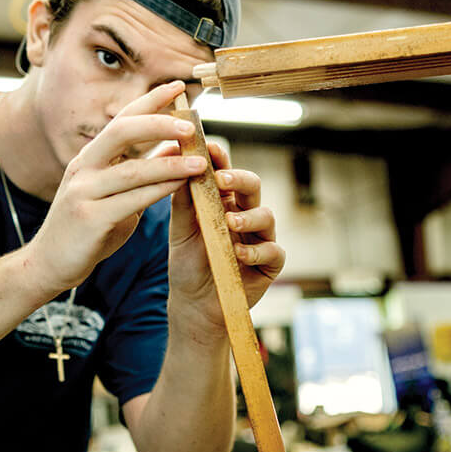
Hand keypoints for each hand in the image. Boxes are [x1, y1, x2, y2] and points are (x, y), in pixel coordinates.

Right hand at [23, 82, 207, 299]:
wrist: (51, 265)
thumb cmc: (88, 230)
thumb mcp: (117, 197)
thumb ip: (142, 174)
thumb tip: (175, 147)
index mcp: (89, 158)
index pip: (122, 119)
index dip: (150, 101)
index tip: (179, 87)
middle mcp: (83, 168)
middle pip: (120, 132)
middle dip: (158, 123)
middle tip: (191, 126)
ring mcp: (83, 193)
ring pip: (131, 170)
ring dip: (169, 164)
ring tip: (200, 162)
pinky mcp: (89, 219)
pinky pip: (131, 201)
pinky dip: (159, 191)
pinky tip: (181, 187)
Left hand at [166, 138, 284, 334]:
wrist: (194, 304)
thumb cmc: (188, 264)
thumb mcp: (180, 230)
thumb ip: (182, 199)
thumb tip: (177, 162)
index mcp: (223, 202)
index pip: (226, 172)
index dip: (221, 158)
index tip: (209, 147)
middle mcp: (245, 214)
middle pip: (253, 186)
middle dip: (239, 179)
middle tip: (222, 179)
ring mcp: (260, 237)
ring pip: (267, 215)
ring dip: (248, 217)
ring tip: (229, 223)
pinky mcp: (270, 263)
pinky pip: (272, 250)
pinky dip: (256, 250)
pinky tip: (239, 253)